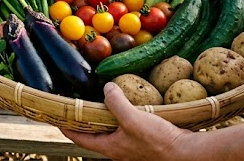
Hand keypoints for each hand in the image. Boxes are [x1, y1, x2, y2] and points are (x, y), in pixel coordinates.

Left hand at [61, 83, 192, 160]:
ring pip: (110, 130)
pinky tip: (127, 105)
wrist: (188, 154)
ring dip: (103, 117)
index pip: (78, 138)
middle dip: (84, 120)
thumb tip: (106, 88)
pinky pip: (126, 128)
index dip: (65, 126)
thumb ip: (116, 103)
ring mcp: (130, 147)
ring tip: (100, 100)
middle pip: (93, 134)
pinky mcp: (143, 142)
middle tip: (77, 103)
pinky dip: (121, 117)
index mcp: (109, 148)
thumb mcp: (133, 119)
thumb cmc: (159, 142)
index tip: (56, 115)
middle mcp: (117, 150)